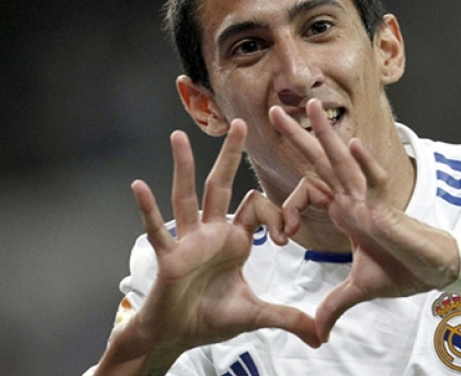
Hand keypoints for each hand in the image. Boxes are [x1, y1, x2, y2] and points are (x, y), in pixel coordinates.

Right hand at [129, 119, 319, 358]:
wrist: (179, 335)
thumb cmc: (212, 318)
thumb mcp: (257, 314)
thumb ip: (288, 318)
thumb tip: (321, 337)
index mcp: (235, 239)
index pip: (256, 207)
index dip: (274, 216)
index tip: (284, 236)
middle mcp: (211, 233)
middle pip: (221, 185)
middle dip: (230, 155)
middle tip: (239, 123)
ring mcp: (187, 241)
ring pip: (186, 197)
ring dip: (183, 167)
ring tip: (179, 136)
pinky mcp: (168, 257)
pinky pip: (157, 231)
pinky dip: (147, 210)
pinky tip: (139, 186)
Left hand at [269, 99, 459, 341]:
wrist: (436, 272)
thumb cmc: (404, 270)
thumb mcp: (359, 288)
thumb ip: (335, 303)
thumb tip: (317, 330)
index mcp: (345, 210)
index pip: (308, 191)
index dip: (286, 208)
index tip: (280, 237)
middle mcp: (354, 198)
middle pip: (321, 162)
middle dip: (298, 137)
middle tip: (274, 110)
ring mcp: (370, 200)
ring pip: (344, 162)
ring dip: (326, 134)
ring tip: (310, 106)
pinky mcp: (389, 210)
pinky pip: (376, 183)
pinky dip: (364, 164)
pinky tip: (352, 143)